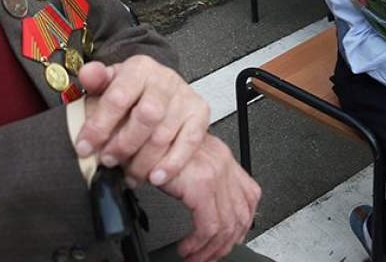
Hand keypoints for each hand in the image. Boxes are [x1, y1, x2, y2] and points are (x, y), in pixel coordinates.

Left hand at [77, 58, 209, 187]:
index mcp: (139, 68)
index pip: (118, 97)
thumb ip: (95, 79)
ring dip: (143, 161)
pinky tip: (156, 176)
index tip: (85, 147)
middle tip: (108, 160)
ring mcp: (184, 96)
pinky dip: (171, 164)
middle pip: (146, 116)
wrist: (160, 91)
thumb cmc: (130, 92)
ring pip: (164, 134)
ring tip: (128, 172)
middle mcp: (164, 79)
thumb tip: (87, 74)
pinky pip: (188, 143)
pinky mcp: (200, 113)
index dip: (99, 126)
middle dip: (123, 144)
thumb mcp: (108, 83)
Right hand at [160, 134, 260, 261]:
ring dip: (211, 249)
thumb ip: (197, 176)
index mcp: (222, 157)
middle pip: (240, 214)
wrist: (135, 136)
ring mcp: (214, 174)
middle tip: (211, 256)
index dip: (243, 222)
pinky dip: (199, 244)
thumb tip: (203, 207)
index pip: (249, 195)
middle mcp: (223, 163)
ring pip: (226, 225)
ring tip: (197, 257)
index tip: (231, 238)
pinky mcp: (200, 186)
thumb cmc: (152, 146)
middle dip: (227, 243)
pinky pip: (209, 227)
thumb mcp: (182, 158)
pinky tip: (187, 248)